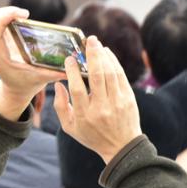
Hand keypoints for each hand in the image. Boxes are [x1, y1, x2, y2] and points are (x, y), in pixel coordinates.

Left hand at [0, 6, 65, 120]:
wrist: (14, 91)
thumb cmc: (27, 84)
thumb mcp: (42, 79)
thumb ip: (56, 73)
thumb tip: (72, 67)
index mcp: (0, 59)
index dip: (6, 17)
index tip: (25, 14)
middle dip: (7, 11)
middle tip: (25, 13)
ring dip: (5, 11)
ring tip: (22, 14)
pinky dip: (4, 15)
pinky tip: (18, 17)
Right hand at [54, 36, 141, 163]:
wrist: (121, 146)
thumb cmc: (92, 135)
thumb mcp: (70, 127)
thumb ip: (60, 106)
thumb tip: (58, 84)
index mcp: (84, 115)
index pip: (77, 89)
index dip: (73, 72)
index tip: (69, 59)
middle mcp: (102, 108)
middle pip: (97, 77)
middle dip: (93, 56)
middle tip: (89, 41)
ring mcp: (117, 103)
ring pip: (110, 74)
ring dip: (104, 56)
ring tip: (97, 44)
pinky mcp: (128, 98)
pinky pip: (121, 76)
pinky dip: (114, 62)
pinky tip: (107, 54)